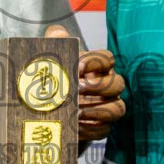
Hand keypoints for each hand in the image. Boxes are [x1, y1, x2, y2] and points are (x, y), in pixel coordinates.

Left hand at [43, 24, 125, 141]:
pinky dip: (91, 129)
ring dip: (100, 111)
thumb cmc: (52, 77)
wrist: (44, 107)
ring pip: (119, 109)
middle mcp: (107, 86)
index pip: (108, 59)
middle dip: (99, 88)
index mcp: (97, 66)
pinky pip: (105, 129)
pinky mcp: (100, 126)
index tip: (77, 66)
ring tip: (77, 113)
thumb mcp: (50, 57)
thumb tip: (57, 34)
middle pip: (119, 84)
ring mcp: (106, 107)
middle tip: (77, 90)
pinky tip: (74, 127)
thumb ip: (54, 41)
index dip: (96, 61)